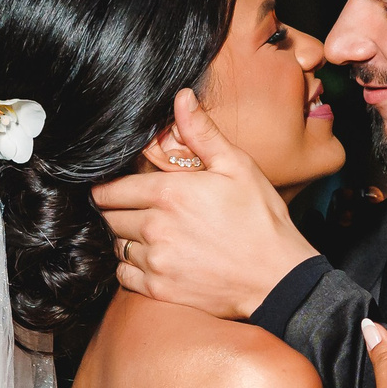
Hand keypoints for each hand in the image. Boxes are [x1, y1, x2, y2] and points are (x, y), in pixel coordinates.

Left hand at [94, 91, 319, 318]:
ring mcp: (157, 261)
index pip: (111, 189)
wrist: (277, 277)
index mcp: (170, 193)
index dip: (109, 187)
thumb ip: (202, 133)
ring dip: (126, 238)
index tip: (117, 188)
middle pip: (109, 217)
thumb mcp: (237, 167)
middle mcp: (156, 227)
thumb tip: (181, 97)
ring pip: (117, 246)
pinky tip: (155, 258)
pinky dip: (131, 268)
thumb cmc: (261, 220)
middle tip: (139, 209)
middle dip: (118, 210)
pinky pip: (124, 276)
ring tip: (151, 234)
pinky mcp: (160, 290)